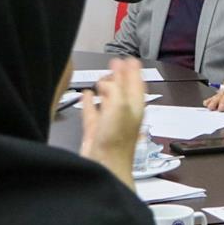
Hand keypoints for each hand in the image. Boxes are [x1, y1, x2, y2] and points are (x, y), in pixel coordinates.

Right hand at [80, 58, 145, 187]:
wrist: (104, 165)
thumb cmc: (117, 141)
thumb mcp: (120, 105)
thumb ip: (116, 88)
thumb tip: (110, 79)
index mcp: (135, 106)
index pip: (137, 83)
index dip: (134, 70)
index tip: (130, 59)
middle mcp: (124, 113)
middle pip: (123, 89)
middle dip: (119, 76)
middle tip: (114, 64)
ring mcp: (110, 122)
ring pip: (108, 100)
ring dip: (104, 88)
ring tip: (101, 79)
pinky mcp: (95, 130)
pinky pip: (92, 111)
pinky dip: (89, 102)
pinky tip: (86, 95)